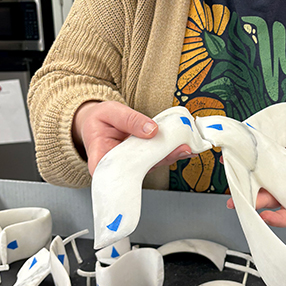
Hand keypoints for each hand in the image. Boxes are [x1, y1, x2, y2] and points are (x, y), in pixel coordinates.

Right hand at [72, 100, 191, 174]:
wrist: (98, 121)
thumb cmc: (99, 119)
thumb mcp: (111, 112)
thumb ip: (129, 119)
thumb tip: (152, 130)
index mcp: (100, 160)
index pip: (115, 173)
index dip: (133, 174)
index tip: (151, 165)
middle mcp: (117, 168)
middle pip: (141, 169)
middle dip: (164, 159)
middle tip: (182, 150)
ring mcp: (131, 166)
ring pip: (152, 164)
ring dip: (171, 155)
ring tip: (187, 146)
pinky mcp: (141, 161)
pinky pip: (156, 157)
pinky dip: (170, 150)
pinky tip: (183, 146)